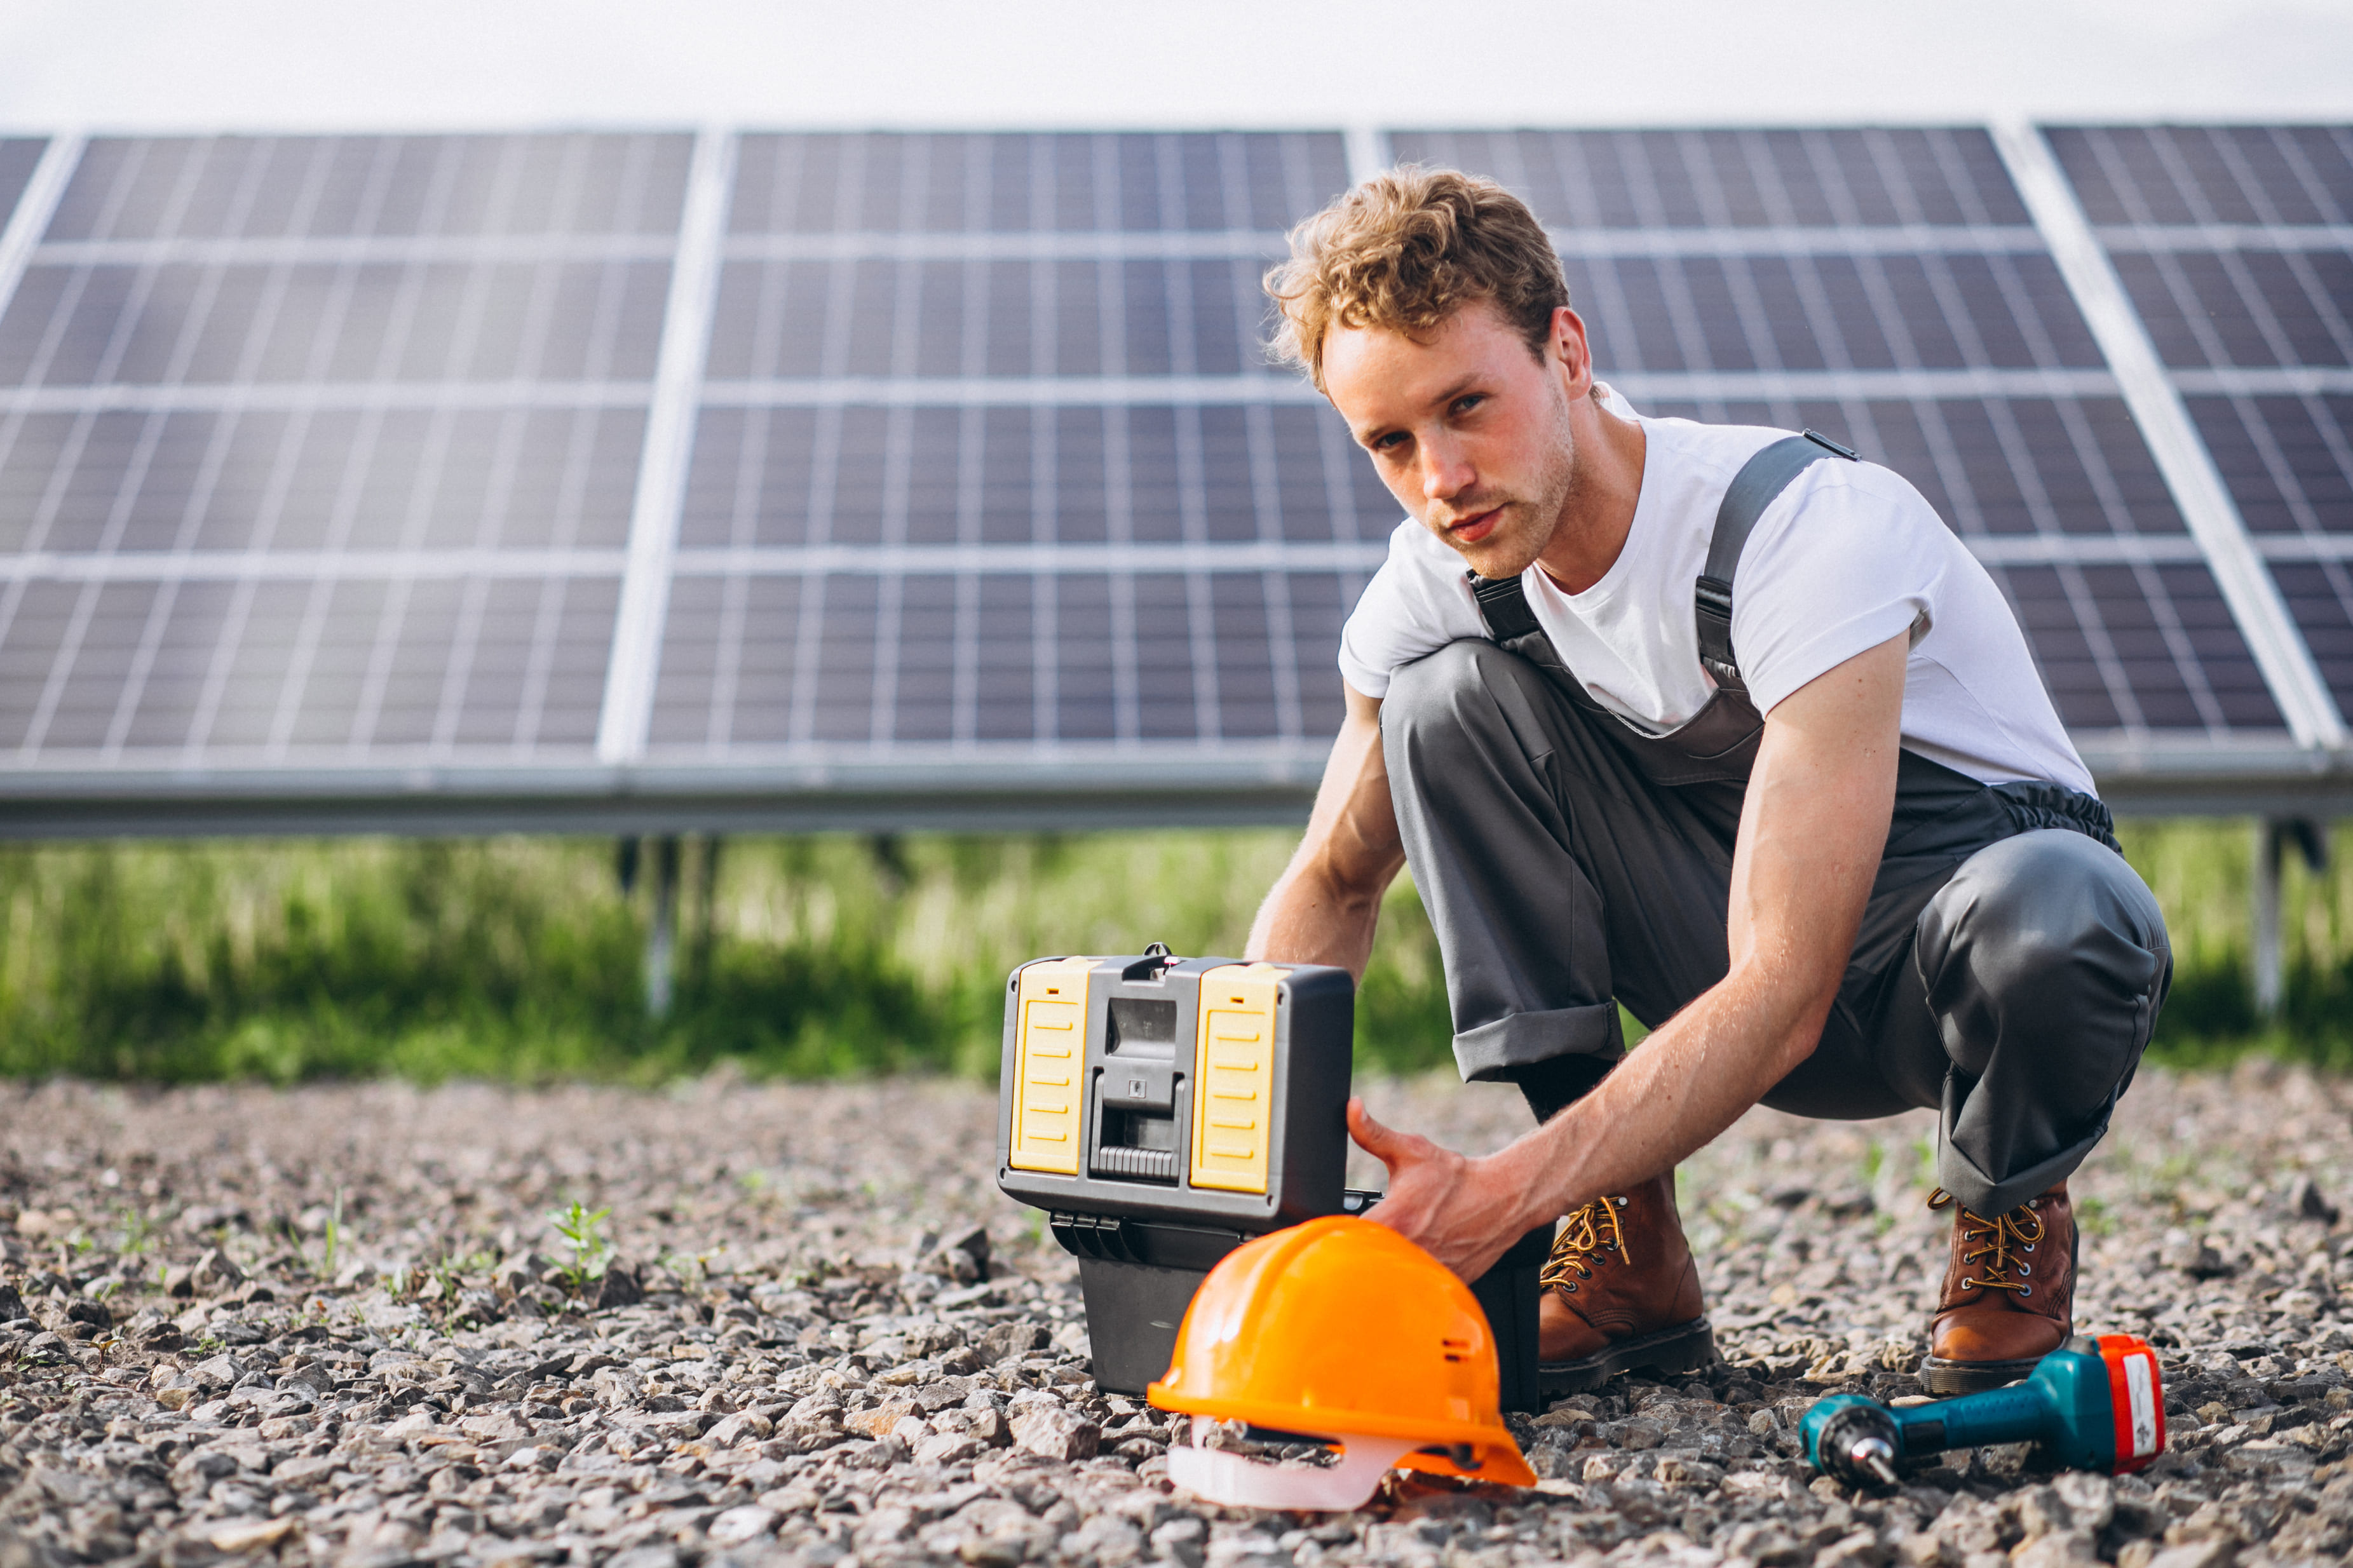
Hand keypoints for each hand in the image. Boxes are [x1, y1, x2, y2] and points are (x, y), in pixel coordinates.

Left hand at [1347, 1097, 1535, 1281]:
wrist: (1502, 1198)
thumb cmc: (1455, 1177)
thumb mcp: (1411, 1150)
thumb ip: (1373, 1133)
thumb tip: (1351, 1109)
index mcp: (1392, 1220)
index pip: (1344, 1240)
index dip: (1332, 1236)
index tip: (1331, 1230)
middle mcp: (1408, 1251)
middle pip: (1365, 1264)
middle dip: (1359, 1253)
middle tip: (1361, 1241)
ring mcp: (1427, 1271)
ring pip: (1391, 1279)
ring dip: (1386, 1267)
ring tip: (1391, 1251)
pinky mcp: (1444, 1283)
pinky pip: (1417, 1288)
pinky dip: (1412, 1279)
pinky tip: (1414, 1262)